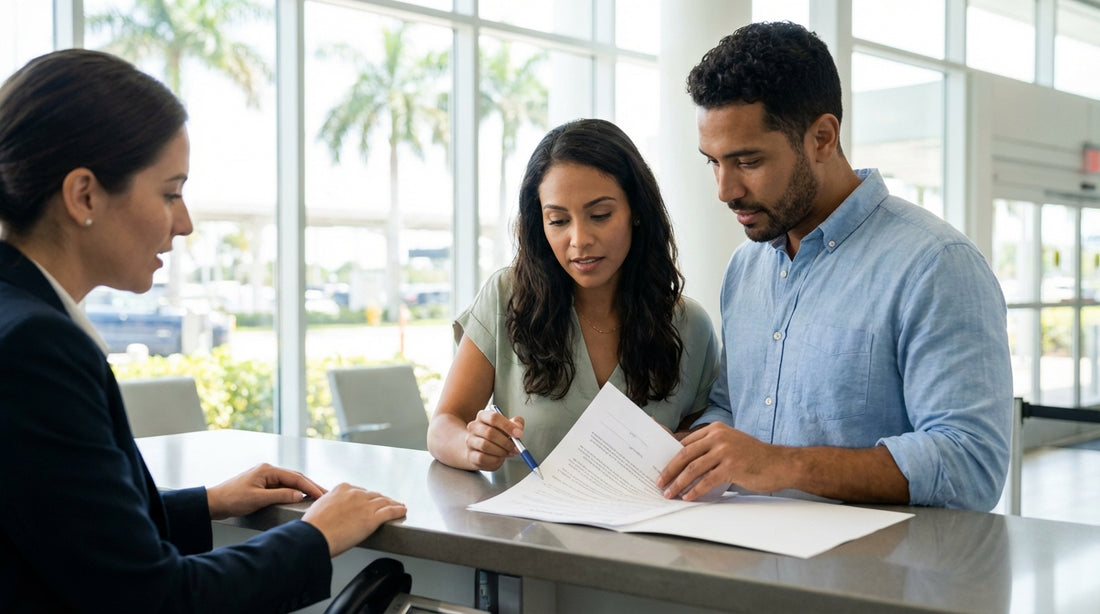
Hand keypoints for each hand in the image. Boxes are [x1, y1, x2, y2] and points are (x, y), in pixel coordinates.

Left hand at [206, 463, 326, 519]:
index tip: (322, 494)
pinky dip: (293, 491)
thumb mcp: (258, 499)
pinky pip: (283, 486)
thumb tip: (299, 494)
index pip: (295, 477)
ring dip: (303, 488)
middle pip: (295, 477)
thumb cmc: (231, 499)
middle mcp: (268, 470)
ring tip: (316, 496)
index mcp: (267, 470)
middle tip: (325, 494)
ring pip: (290, 481)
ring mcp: (265, 477)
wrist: (213, 503)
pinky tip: (300, 497)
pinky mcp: (262, 484)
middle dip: (311, 485)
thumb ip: (280, 495)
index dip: (310, 486)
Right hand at [301, 483, 406, 556]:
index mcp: (341, 489)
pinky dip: (398, 510)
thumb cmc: (313, 528)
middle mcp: (355, 494)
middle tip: (385, 503)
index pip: (359, 491)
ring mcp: (365, 505)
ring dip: (392, 503)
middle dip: (380, 500)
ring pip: (384, 501)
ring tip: (398, 506)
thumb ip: (329, 505)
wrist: (314, 536)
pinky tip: (403, 510)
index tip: (368, 501)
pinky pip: (390, 511)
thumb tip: (331, 512)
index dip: (366, 497)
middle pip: (373, 495)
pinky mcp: (372, 518)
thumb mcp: (319, 508)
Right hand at [462, 408, 523, 470]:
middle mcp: (474, 427)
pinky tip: (499, 458)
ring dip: (501, 451)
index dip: (508, 426)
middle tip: (515, 447)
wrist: (480, 449)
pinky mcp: (470, 455)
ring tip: (508, 452)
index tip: (518, 434)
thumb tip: (518, 429)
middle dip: (506, 442)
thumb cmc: (495, 436)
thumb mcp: (507, 426)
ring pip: (485, 445)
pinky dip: (494, 459)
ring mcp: (470, 441)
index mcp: (483, 416)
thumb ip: (516, 424)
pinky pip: (482, 458)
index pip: (494, 418)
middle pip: (490, 432)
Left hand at [657, 423, 781, 500]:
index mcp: (715, 429)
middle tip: (660, 482)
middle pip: (685, 455)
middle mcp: (718, 437)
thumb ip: (710, 450)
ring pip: (692, 469)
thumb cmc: (754, 457)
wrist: (779, 464)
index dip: (671, 458)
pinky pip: (706, 481)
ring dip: (678, 483)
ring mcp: (725, 451)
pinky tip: (688, 497)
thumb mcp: (730, 445)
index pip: (685, 444)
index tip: (662, 469)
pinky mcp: (731, 466)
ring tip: (670, 493)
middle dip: (669, 471)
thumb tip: (685, 466)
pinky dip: (695, 490)